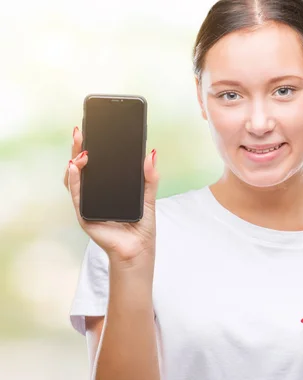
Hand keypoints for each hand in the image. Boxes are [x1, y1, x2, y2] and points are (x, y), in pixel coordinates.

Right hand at [64, 125, 159, 263]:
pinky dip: (74, 179)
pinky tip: (75, 167)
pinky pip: (76, 194)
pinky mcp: (84, 214)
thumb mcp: (149, 196)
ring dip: (74, 161)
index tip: (91, 128)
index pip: (96, 162)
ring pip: (74, 178)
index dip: (91, 146)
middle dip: (78, 148)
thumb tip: (151, 154)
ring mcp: (87, 203)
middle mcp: (94, 193)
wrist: (138, 250)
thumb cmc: (142, 226)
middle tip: (80, 132)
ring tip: (81, 151)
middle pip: (81, 166)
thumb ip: (150, 176)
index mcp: (108, 186)